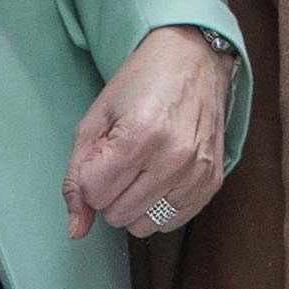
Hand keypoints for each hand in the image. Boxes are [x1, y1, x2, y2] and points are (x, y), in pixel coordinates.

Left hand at [67, 25, 233, 240]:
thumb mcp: (96, 118)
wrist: (193, 58)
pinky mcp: (212, 182)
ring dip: (133, 204)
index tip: (102, 155)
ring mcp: (197, 172)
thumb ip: (77, 175)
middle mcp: (174, 158)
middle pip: (116, 215)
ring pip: (143, 225)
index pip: (94, 195)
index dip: (89, 177)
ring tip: (142, 170)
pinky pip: (171, 222)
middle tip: (122, 160)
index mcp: (139, 135)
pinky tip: (161, 178)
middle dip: (110, 192)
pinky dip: (158, 207)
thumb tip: (76, 229)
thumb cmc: (141, 82)